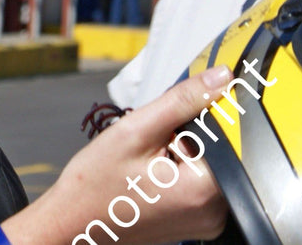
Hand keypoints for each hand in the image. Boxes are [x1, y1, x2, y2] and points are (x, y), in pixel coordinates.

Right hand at [2, 66, 230, 244]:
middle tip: (156, 139)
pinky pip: (201, 181)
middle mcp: (213, 212)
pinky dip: (183, 167)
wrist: (72, 223)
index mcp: (204, 190)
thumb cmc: (95, 185)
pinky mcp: (197, 222)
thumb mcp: (137, 130)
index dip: (207, 112)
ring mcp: (206, 221)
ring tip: (150, 158)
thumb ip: (184, 101)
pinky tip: (153, 171)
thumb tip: (221, 77)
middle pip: (221, 149)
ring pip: (211, 163)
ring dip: (187, 149)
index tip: (181, 113)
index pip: (229, 133)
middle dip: (193, 133)